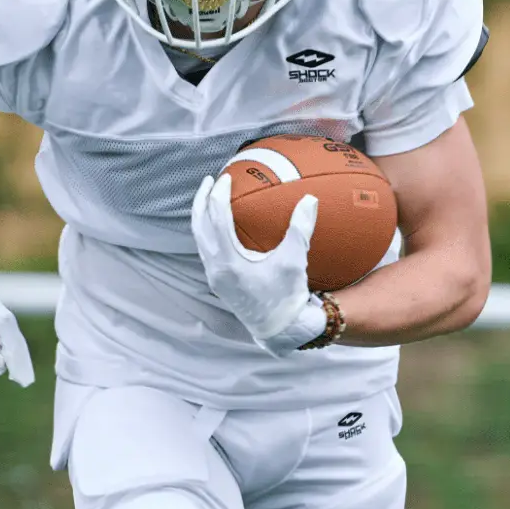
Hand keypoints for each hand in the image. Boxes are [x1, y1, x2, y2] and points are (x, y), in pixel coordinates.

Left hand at [191, 174, 326, 356]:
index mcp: (230, 262)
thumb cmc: (287, 298)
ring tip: (209, 199)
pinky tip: (219, 225)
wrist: (280, 330)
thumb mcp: (294, 261)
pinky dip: (208, 232)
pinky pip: (206, 249)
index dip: (219, 194)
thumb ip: (300, 228)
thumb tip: (309, 199)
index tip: (226, 177)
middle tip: (209, 181)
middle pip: (199, 226)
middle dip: (202, 201)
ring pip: (199, 239)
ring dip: (202, 216)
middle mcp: (216, 269)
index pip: (217, 218)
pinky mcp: (219, 282)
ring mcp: (215, 277)